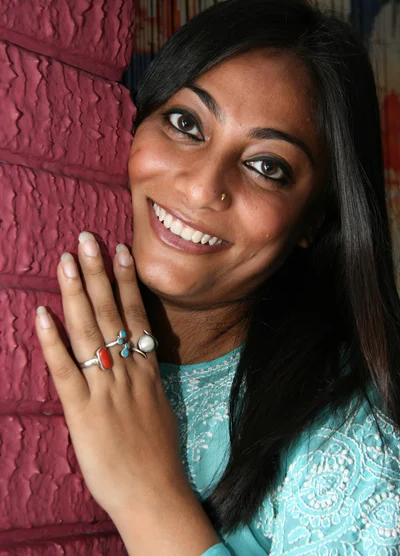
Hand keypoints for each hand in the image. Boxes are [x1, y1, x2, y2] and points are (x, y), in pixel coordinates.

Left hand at [35, 231, 185, 520]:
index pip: (136, 315)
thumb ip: (144, 378)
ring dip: (77, 295)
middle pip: (112, 314)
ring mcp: (105, 390)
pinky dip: (53, 343)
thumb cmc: (157, 455)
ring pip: (89, 333)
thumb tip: (134, 358)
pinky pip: (66, 371)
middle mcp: (126, 372)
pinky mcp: (83, 412)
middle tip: (87, 240)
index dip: (127, 282)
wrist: (155, 493)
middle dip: (98, 274)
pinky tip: (42, 316)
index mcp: (146, 371)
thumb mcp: (159, 407)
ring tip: (66, 261)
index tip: (120, 251)